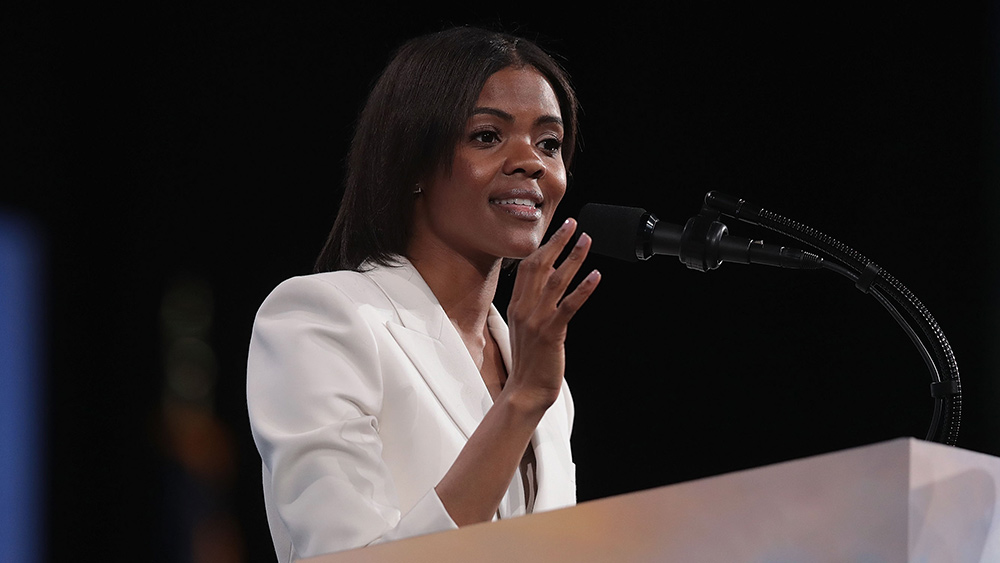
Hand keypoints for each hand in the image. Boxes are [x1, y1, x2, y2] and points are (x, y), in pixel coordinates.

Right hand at [504, 218, 600, 411]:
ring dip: (572, 259)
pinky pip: (568, 307)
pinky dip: (583, 290)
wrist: (525, 390)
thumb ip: (535, 299)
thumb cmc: (530, 359)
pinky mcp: (551, 334)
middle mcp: (524, 309)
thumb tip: (551, 274)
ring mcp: (536, 321)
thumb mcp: (527, 324)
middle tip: (573, 224)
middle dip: (557, 242)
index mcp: (517, 305)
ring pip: (554, 281)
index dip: (545, 245)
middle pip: (539, 266)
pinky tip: (595, 276)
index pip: (528, 266)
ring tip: (586, 242)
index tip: (559, 228)